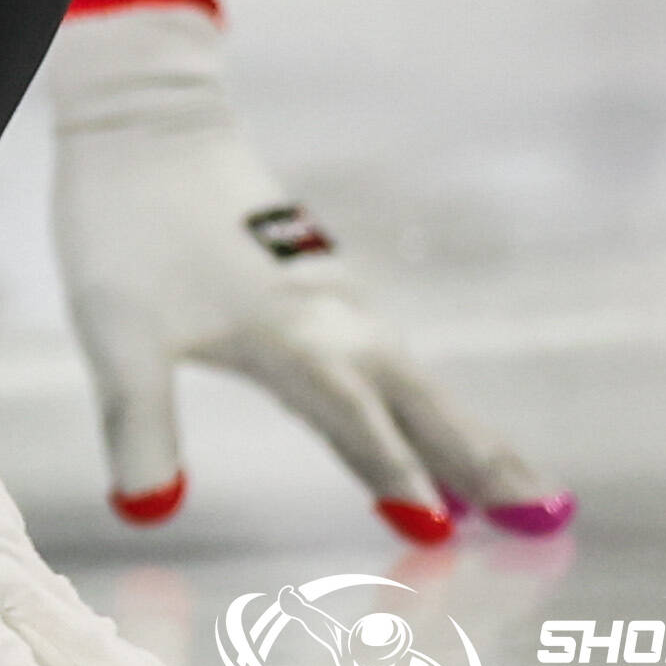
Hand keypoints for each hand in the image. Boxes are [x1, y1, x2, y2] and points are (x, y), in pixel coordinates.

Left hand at [48, 3, 567, 539]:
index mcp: (296, 345)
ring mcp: (338, 296)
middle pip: (427, 410)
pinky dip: (429, 398)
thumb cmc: (127, 229)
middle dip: (485, 469)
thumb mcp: (116, 339)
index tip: (447, 543)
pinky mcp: (324, 275)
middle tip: (549, 523)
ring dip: (469, 435)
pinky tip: (424, 412)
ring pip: (419, 381)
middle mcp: (337, 324)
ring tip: (518, 488)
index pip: (365, 434)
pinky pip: (395, 353)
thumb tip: (145, 515)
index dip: (401, 488)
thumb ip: (137, 429)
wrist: (146, 122)